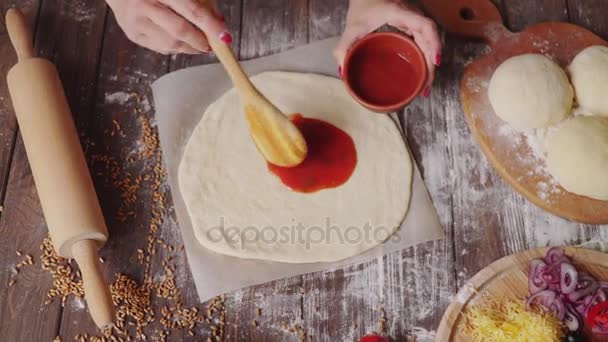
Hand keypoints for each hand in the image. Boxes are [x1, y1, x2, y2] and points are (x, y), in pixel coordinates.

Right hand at [106, 0, 231, 54]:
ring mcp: (136, 22)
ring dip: (191, 47)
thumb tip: (219, 24)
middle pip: (180, 31)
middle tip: (214, 44)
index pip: (191, 10)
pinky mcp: (133, 35)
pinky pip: (162, 49)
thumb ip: (202, 2)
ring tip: (200, 43)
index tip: (225, 36)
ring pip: (171, 44)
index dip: (210, 25)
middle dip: (201, 41)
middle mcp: (144, 5)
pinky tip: (182, 41)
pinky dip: (177, 48)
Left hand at [335, 0, 441, 95]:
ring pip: (428, 42)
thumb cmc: (361, 5)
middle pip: (430, 39)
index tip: (435, 61)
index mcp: (400, 12)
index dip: (434, 43)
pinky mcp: (410, 25)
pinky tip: (420, 72)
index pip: (426, 26)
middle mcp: (411, 16)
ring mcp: (412, 20)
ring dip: (429, 63)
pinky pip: (422, 42)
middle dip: (431, 64)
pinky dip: (424, 57)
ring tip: (425, 86)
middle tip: (426, 87)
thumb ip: (344, 47)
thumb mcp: (352, 26)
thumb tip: (342, 70)